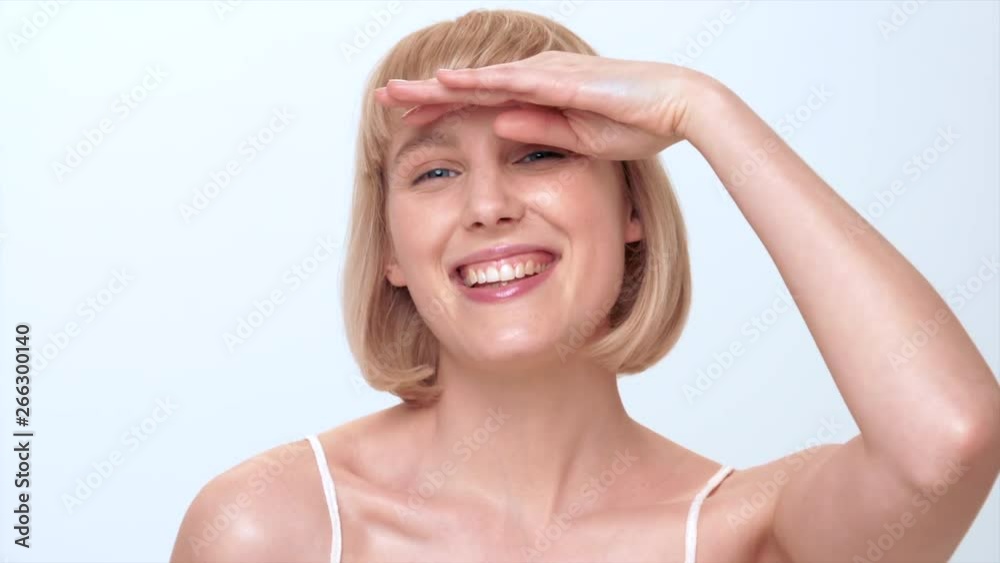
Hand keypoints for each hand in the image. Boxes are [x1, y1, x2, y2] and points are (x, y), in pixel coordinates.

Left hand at [373, 51, 715, 159]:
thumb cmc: (637, 122)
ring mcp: (546, 76)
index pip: (479, 104)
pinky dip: (475, 81)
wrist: (678, 107)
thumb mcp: (577, 138)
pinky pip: (509, 81)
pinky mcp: (560, 80)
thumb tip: (496, 128)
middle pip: (469, 88)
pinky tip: (444, 81)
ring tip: (397, 92)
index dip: (442, 111)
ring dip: (436, 87)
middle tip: (385, 98)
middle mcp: (536, 79)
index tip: (407, 121)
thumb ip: (537, 130)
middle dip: (424, 95)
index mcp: (539, 96)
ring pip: (478, 81)